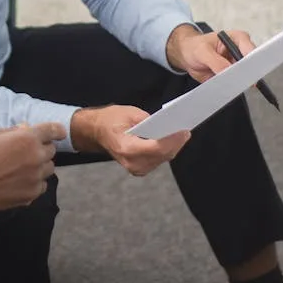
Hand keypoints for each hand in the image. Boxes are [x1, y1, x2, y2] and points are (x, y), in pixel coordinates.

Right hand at [0, 122, 61, 211]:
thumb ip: (12, 130)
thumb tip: (25, 128)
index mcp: (28, 138)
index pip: (54, 130)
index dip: (57, 131)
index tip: (59, 133)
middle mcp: (37, 157)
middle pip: (51, 150)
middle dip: (41, 149)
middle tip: (26, 153)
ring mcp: (36, 176)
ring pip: (49, 168)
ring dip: (40, 166)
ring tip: (22, 168)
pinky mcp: (33, 193)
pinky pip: (42, 185)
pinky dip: (35, 182)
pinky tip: (20, 181)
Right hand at [70, 106, 190, 176]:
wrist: (96, 131)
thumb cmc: (109, 120)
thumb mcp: (129, 113)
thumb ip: (148, 120)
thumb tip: (167, 123)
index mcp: (126, 148)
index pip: (156, 148)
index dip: (172, 140)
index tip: (183, 131)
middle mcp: (132, 163)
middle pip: (162, 155)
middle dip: (176, 142)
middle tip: (186, 130)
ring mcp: (136, 168)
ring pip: (163, 159)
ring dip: (173, 146)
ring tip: (182, 133)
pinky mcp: (140, 169)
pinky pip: (159, 160)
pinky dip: (167, 150)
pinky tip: (173, 140)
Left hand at [166, 24, 256, 82]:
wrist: (186, 55)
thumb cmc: (194, 46)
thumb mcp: (202, 51)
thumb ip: (216, 61)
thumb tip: (227, 72)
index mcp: (237, 39)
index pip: (250, 50)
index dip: (250, 62)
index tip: (244, 72)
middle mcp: (240, 52)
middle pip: (250, 65)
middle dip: (244, 74)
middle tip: (235, 81)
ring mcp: (236, 65)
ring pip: (243, 77)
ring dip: (237, 83)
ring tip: (227, 85)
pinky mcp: (231, 75)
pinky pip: (234, 84)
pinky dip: (230, 87)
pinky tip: (224, 89)